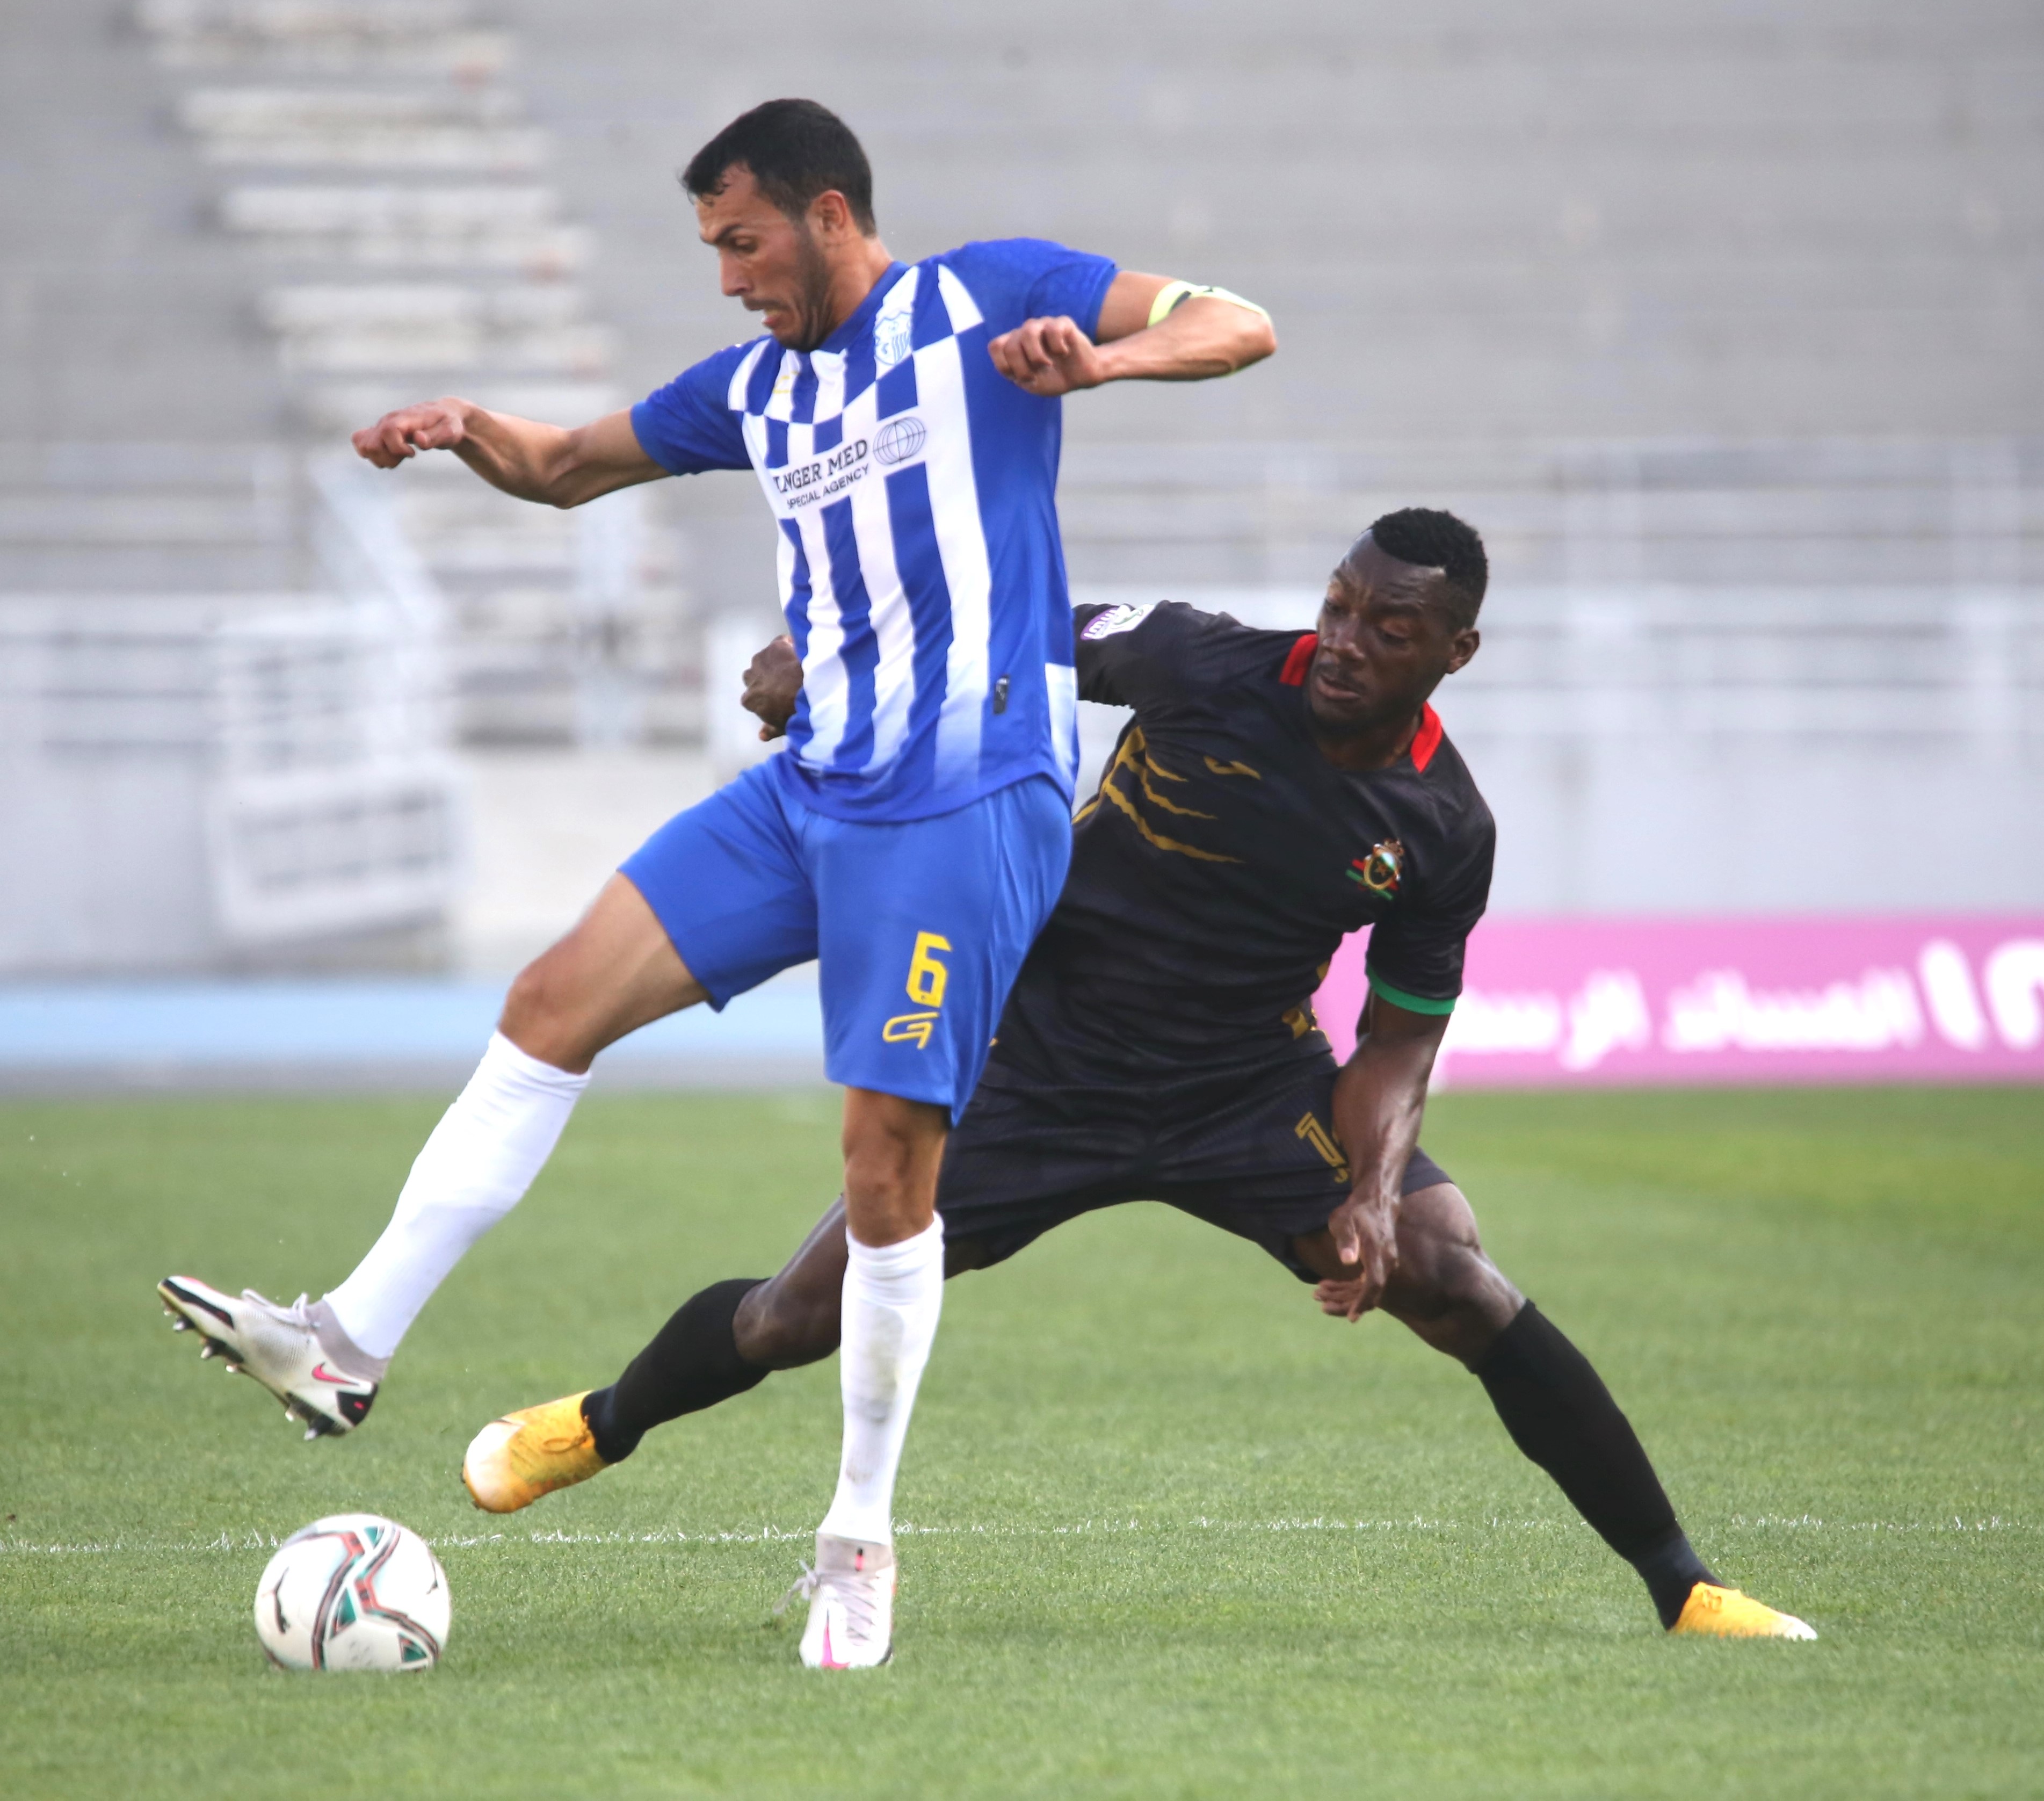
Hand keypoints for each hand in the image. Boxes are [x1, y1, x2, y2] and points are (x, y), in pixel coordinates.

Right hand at [352, 399, 466, 468]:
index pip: (388, 431)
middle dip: (388, 458)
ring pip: (364, 447)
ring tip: (399, 457)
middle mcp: (387, 420)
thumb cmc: (447, 423)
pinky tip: (390, 455)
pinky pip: (360, 443)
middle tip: (407, 456)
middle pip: (372, 445)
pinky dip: (373, 455)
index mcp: (405, 418)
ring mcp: (380, 426)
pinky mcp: (378, 432)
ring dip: (381, 459)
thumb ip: (435, 436)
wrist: (442, 414)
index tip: (413, 453)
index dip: (397, 448)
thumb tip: (419, 440)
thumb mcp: (450, 431)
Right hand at [741, 634, 800, 739]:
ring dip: (776, 661)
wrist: (810, 691)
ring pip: (765, 658)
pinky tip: (802, 654)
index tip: (777, 697)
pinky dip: (789, 646)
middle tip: (785, 681)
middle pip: (754, 675)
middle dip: (765, 677)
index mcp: (749, 699)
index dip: (764, 696)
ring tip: (795, 668)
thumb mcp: (783, 726)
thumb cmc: (795, 713)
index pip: (751, 697)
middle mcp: (750, 677)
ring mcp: (761, 659)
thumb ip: (770, 729)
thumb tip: (761, 736)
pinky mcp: (775, 646)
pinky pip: (781, 643)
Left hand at [987, 315, 1109, 396]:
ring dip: (1036, 356)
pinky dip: (1057, 347)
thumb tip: (1011, 360)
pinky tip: (1064, 353)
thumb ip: (1014, 372)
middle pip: (1011, 345)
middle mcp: (1026, 331)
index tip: (1019, 378)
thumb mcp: (1030, 382)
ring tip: (1048, 365)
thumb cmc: (1053, 378)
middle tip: (1035, 376)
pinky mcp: (1063, 323)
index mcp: (1015, 343)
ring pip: (1028, 331)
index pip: (996, 346)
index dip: (1005, 365)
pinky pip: (1053, 329)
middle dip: (1022, 367)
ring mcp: (1044, 325)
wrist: (1080, 377)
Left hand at [1313, 1189, 1398, 1322]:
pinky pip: (1371, 1280)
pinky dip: (1354, 1287)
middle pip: (1374, 1291)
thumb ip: (1347, 1240)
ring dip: (1350, 1296)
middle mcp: (1387, 1261)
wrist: (1377, 1200)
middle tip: (1325, 1309)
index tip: (1352, 1316)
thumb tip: (1347, 1261)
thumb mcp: (1345, 1221)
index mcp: (1378, 1253)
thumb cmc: (1357, 1210)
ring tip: (1322, 1298)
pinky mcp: (1384, 1261)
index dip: (1362, 1302)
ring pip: (1372, 1287)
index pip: (1374, 1284)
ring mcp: (1388, 1261)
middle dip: (1351, 1304)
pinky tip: (1334, 1287)